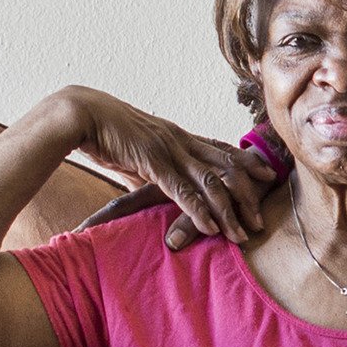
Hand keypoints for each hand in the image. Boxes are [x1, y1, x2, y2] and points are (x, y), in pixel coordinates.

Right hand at [41, 90, 273, 247]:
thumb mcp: (135, 149)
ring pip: (210, 181)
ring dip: (228, 211)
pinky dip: (199, 210)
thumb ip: (148, 166)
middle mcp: (179, 140)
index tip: (266, 175)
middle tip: (259, 218)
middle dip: (247, 194)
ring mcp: (168, 149)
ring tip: (240, 234)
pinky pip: (182, 190)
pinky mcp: (152, 162)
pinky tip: (211, 228)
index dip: (245, 162)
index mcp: (177, 135)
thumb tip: (150, 181)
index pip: (220, 148)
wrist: (80, 113)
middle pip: (225, 166)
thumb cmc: (104, 131)